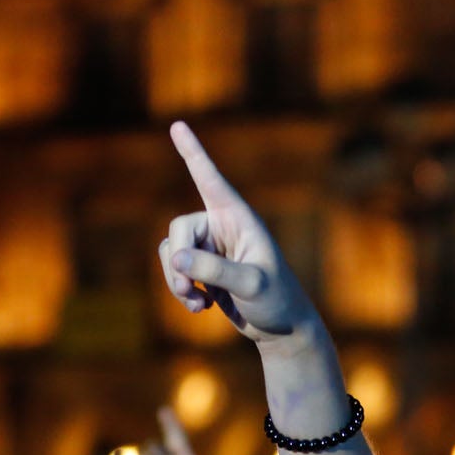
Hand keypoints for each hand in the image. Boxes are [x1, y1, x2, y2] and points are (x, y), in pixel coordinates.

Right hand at [160, 122, 322, 349]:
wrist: (282, 329)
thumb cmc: (277, 301)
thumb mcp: (251, 285)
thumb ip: (216, 270)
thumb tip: (177, 258)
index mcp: (239, 218)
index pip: (211, 180)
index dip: (193, 153)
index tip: (177, 124)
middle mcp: (222, 227)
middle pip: (179, 228)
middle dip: (177, 260)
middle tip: (188, 288)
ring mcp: (210, 248)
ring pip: (171, 251)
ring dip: (175, 279)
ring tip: (195, 302)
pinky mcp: (202, 269)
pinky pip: (174, 269)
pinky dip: (179, 289)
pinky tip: (198, 307)